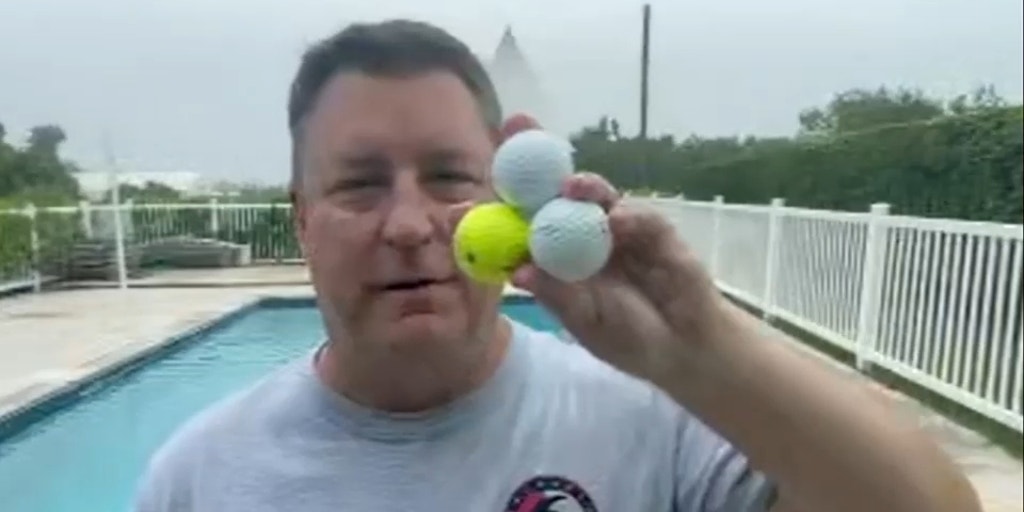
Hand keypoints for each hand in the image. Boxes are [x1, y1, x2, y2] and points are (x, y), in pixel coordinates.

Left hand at [487, 114, 729, 380]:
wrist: (679, 350)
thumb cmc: (627, 336)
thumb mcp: (585, 321)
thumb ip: (557, 295)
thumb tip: (518, 271)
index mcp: (556, 251)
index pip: (522, 217)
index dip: (497, 198)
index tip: (466, 187)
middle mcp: (582, 231)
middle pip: (554, 187)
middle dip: (534, 156)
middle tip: (515, 126)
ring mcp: (618, 228)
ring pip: (596, 195)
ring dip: (582, 185)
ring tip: (569, 185)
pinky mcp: (656, 231)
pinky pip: (640, 218)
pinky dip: (627, 218)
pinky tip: (615, 223)